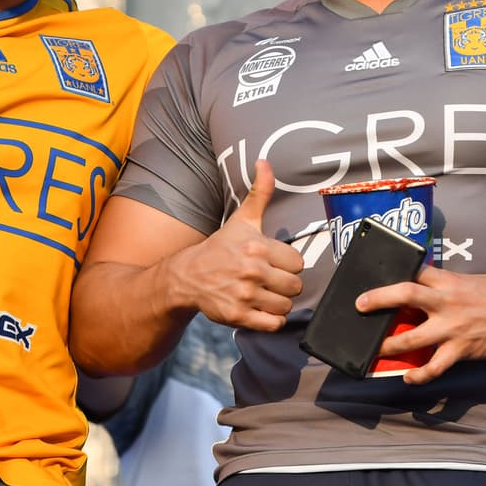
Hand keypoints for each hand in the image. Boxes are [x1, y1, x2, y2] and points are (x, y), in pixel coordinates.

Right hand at [174, 160, 303, 331]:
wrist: (188, 275)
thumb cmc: (221, 247)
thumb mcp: (242, 219)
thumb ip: (260, 192)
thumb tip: (265, 161)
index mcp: (257, 246)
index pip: (297, 262)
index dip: (288, 264)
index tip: (275, 263)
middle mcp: (252, 270)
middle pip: (295, 286)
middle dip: (285, 285)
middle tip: (270, 280)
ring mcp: (244, 295)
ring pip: (286, 306)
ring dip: (279, 303)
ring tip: (265, 294)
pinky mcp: (238, 316)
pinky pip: (273, 324)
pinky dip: (270, 320)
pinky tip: (260, 309)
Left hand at [355, 265, 485, 383]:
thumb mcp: (466, 280)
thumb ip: (442, 283)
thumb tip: (419, 286)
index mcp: (447, 280)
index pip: (413, 272)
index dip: (393, 275)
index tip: (374, 279)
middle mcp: (446, 302)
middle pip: (405, 295)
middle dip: (379, 300)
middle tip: (360, 306)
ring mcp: (452, 327)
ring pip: (412, 338)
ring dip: (389, 347)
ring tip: (374, 351)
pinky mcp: (461, 349)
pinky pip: (434, 367)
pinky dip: (419, 375)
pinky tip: (408, 377)